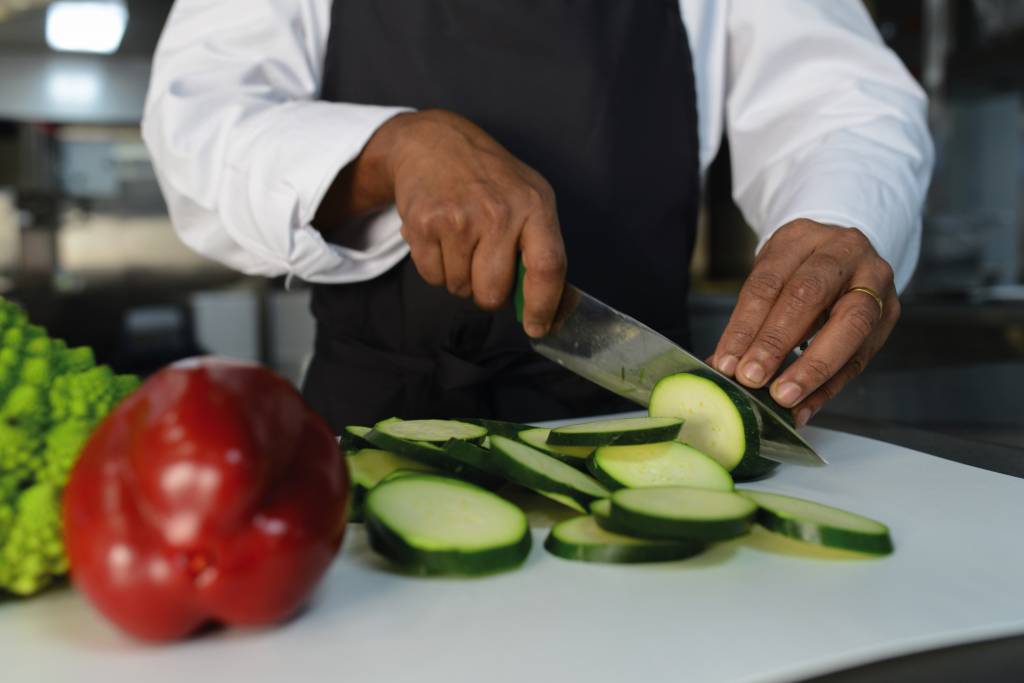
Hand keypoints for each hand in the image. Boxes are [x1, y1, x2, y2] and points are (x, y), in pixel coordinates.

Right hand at [314, 109, 565, 337]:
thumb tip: (553, 309)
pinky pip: (432, 276)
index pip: (547, 268)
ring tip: (462, 241)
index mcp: (535, 206)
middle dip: (489, 293)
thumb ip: (543, 250)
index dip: (543, 306)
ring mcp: (459, 218)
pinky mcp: (424, 224)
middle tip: (485, 267)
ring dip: (460, 277)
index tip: (537, 326)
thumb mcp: (530, 199)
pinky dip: (436, 267)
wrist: (434, 143)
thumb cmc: (489, 178)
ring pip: (460, 288)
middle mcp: (498, 212)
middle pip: (494, 292)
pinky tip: (441, 237)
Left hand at [711, 219, 899, 426]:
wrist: (844, 254)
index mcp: (802, 236)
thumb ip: (750, 318)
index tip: (726, 362)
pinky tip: (804, 408)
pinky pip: (861, 356)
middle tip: (752, 378)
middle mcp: (844, 250)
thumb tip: (722, 366)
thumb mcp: (770, 276)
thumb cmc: (798, 269)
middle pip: (809, 295)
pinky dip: (829, 386)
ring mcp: (874, 279)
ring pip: (850, 324)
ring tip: (783, 398)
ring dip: (812, 367)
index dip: (745, 325)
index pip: (768, 282)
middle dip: (776, 342)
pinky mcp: (890, 311)